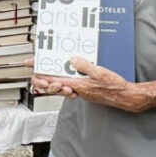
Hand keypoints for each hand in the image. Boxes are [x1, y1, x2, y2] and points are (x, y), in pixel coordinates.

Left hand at [25, 57, 149, 112]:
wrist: (125, 97)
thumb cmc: (114, 87)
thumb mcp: (99, 72)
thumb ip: (84, 66)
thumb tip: (72, 60)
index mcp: (77, 85)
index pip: (53, 78)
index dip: (40, 72)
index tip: (30, 64)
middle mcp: (76, 89)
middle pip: (54, 83)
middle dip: (43, 75)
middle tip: (35, 65)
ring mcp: (81, 90)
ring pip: (62, 84)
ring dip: (54, 76)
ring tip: (49, 67)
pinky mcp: (86, 90)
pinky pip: (71, 84)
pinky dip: (66, 78)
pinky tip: (68, 72)